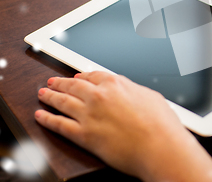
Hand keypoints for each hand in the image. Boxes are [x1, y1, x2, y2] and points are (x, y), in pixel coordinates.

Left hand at [35, 72, 211, 181]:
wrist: (159, 146)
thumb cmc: (161, 124)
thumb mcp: (151, 97)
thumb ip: (134, 91)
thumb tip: (129, 92)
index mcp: (116, 84)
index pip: (92, 75)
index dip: (81, 75)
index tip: (76, 77)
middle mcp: (99, 96)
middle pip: (73, 85)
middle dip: (60, 83)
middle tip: (52, 82)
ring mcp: (89, 115)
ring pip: (62, 102)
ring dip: (50, 97)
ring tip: (43, 94)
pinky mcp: (83, 135)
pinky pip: (59, 125)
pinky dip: (47, 119)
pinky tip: (40, 116)